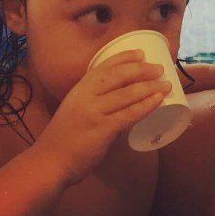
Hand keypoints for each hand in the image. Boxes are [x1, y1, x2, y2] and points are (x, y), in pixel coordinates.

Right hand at [33, 50, 170, 185]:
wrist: (48, 162)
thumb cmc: (63, 138)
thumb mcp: (75, 108)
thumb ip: (94, 100)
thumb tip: (121, 97)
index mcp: (80, 88)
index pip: (105, 65)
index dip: (125, 57)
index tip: (141, 53)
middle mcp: (87, 95)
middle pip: (119, 76)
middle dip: (142, 70)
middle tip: (159, 68)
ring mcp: (94, 112)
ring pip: (128, 94)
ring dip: (150, 87)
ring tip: (166, 84)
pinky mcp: (102, 129)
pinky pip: (129, 114)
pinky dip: (146, 106)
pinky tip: (158, 101)